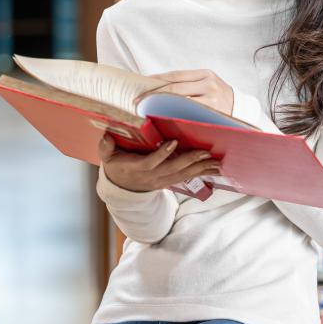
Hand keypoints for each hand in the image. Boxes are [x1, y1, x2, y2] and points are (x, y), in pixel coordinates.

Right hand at [98, 134, 221, 192]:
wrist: (121, 187)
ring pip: (183, 175)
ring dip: (201, 168)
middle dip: (190, 160)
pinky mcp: (169, 182)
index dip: (162, 154)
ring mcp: (162, 181)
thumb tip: (106, 136)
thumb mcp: (107, 157)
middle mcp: (152, 177)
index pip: (151, 162)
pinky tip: (215, 169)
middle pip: (173, 169)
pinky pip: (187, 178)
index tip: (173, 142)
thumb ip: (106, 147)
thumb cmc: (116, 166)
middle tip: (206, 152)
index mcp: (137, 168)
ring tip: (217, 163)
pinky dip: (201, 173)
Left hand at [142, 69, 234, 114]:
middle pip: (174, 88)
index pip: (174, 76)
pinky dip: (172, 115)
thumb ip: (188, 85)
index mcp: (205, 74)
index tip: (140, 84)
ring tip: (144, 110)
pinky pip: (187, 113)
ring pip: (179, 101)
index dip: (155, 80)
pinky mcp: (212, 112)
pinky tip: (161, 118)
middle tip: (136, 101)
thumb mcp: (207, 84)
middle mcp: (208, 83)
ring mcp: (211, 98)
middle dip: (153, 94)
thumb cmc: (219, 98)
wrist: (242, 110)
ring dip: (159, 106)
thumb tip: (158, 85)